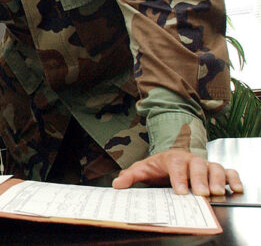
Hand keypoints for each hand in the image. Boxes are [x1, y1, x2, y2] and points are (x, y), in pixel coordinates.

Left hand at [112, 149, 242, 195]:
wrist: (172, 158)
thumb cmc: (158, 166)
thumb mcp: (142, 169)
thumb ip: (130, 176)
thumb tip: (117, 184)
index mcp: (173, 158)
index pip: (176, 165)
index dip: (179, 177)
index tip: (180, 191)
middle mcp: (191, 160)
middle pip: (198, 166)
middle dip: (200, 179)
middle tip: (201, 193)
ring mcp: (205, 164)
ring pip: (214, 168)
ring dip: (217, 180)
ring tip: (217, 192)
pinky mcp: (216, 171)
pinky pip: (228, 171)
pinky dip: (233, 178)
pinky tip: (234, 188)